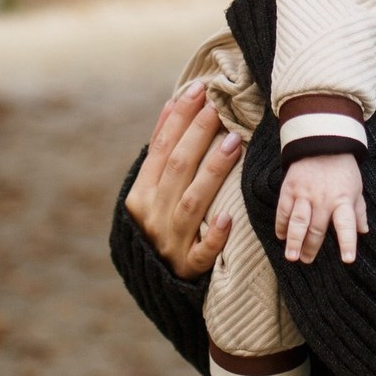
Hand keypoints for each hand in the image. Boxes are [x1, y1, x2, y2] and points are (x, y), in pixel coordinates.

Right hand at [125, 81, 243, 279]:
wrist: (156, 285)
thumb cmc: (159, 225)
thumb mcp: (152, 189)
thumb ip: (161, 151)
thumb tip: (174, 103)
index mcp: (140, 194)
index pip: (161, 148)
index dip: (179, 118)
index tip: (198, 89)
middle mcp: (151, 216)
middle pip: (178, 168)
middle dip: (198, 134)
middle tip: (219, 106)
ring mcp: (170, 242)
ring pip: (192, 202)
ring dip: (213, 171)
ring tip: (234, 142)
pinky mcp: (188, 268)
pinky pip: (202, 252)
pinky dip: (214, 236)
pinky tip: (228, 219)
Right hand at [275, 154, 367, 264]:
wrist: (323, 143)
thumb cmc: (343, 169)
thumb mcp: (356, 188)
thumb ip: (358, 211)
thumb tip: (364, 231)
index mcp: (343, 200)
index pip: (347, 225)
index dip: (347, 243)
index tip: (348, 259)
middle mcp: (324, 199)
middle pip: (317, 228)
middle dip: (311, 247)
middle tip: (306, 260)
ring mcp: (305, 194)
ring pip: (298, 222)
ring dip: (294, 240)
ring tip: (291, 256)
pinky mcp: (290, 188)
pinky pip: (284, 210)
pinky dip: (281, 224)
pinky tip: (281, 235)